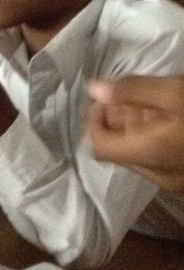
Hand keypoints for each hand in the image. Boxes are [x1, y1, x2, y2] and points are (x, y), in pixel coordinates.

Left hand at [87, 75, 183, 190]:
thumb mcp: (175, 93)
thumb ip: (131, 90)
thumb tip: (93, 89)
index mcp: (149, 157)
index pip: (98, 146)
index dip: (95, 119)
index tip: (107, 96)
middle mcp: (160, 177)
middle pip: (118, 149)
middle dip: (115, 120)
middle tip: (129, 96)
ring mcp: (178, 180)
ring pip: (140, 154)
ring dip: (136, 128)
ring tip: (150, 103)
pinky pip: (160, 158)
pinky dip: (155, 138)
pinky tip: (167, 118)